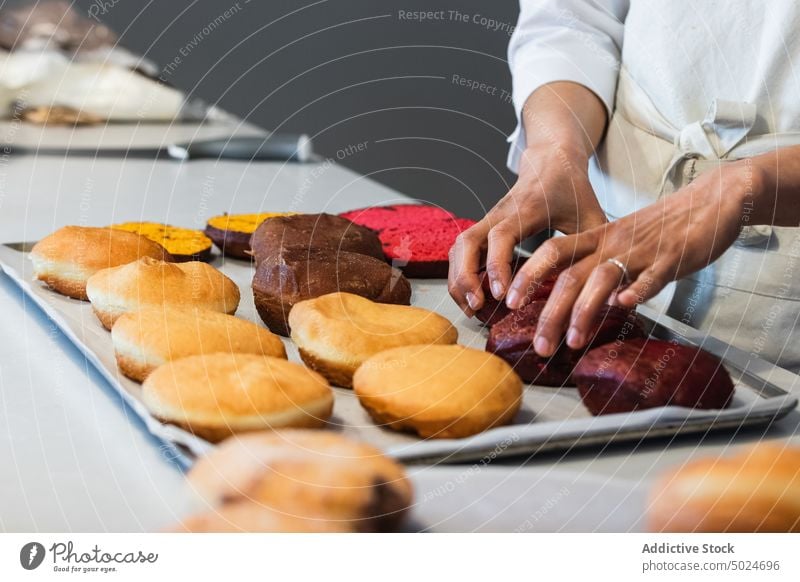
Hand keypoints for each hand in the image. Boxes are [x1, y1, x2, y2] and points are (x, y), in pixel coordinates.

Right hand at [448, 143, 606, 314]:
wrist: (551, 159)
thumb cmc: (572, 188)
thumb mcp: (590, 214)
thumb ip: (596, 246)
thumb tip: (608, 284)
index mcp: (526, 209)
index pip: (501, 236)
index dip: (497, 266)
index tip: (500, 294)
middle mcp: (501, 213)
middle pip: (468, 243)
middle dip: (466, 277)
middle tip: (477, 307)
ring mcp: (489, 219)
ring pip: (459, 247)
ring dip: (458, 278)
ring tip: (470, 308)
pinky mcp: (484, 226)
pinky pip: (461, 250)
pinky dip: (459, 273)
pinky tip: (470, 297)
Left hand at [508, 160, 757, 356]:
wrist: (711, 200)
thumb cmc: (663, 226)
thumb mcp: (621, 241)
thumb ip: (599, 267)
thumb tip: (585, 302)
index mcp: (598, 237)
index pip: (552, 252)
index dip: (528, 275)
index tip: (509, 303)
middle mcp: (613, 242)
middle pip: (571, 275)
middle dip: (550, 312)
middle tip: (539, 345)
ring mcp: (641, 250)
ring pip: (603, 278)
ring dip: (584, 311)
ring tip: (572, 341)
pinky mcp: (673, 258)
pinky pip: (652, 275)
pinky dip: (638, 290)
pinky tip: (625, 306)